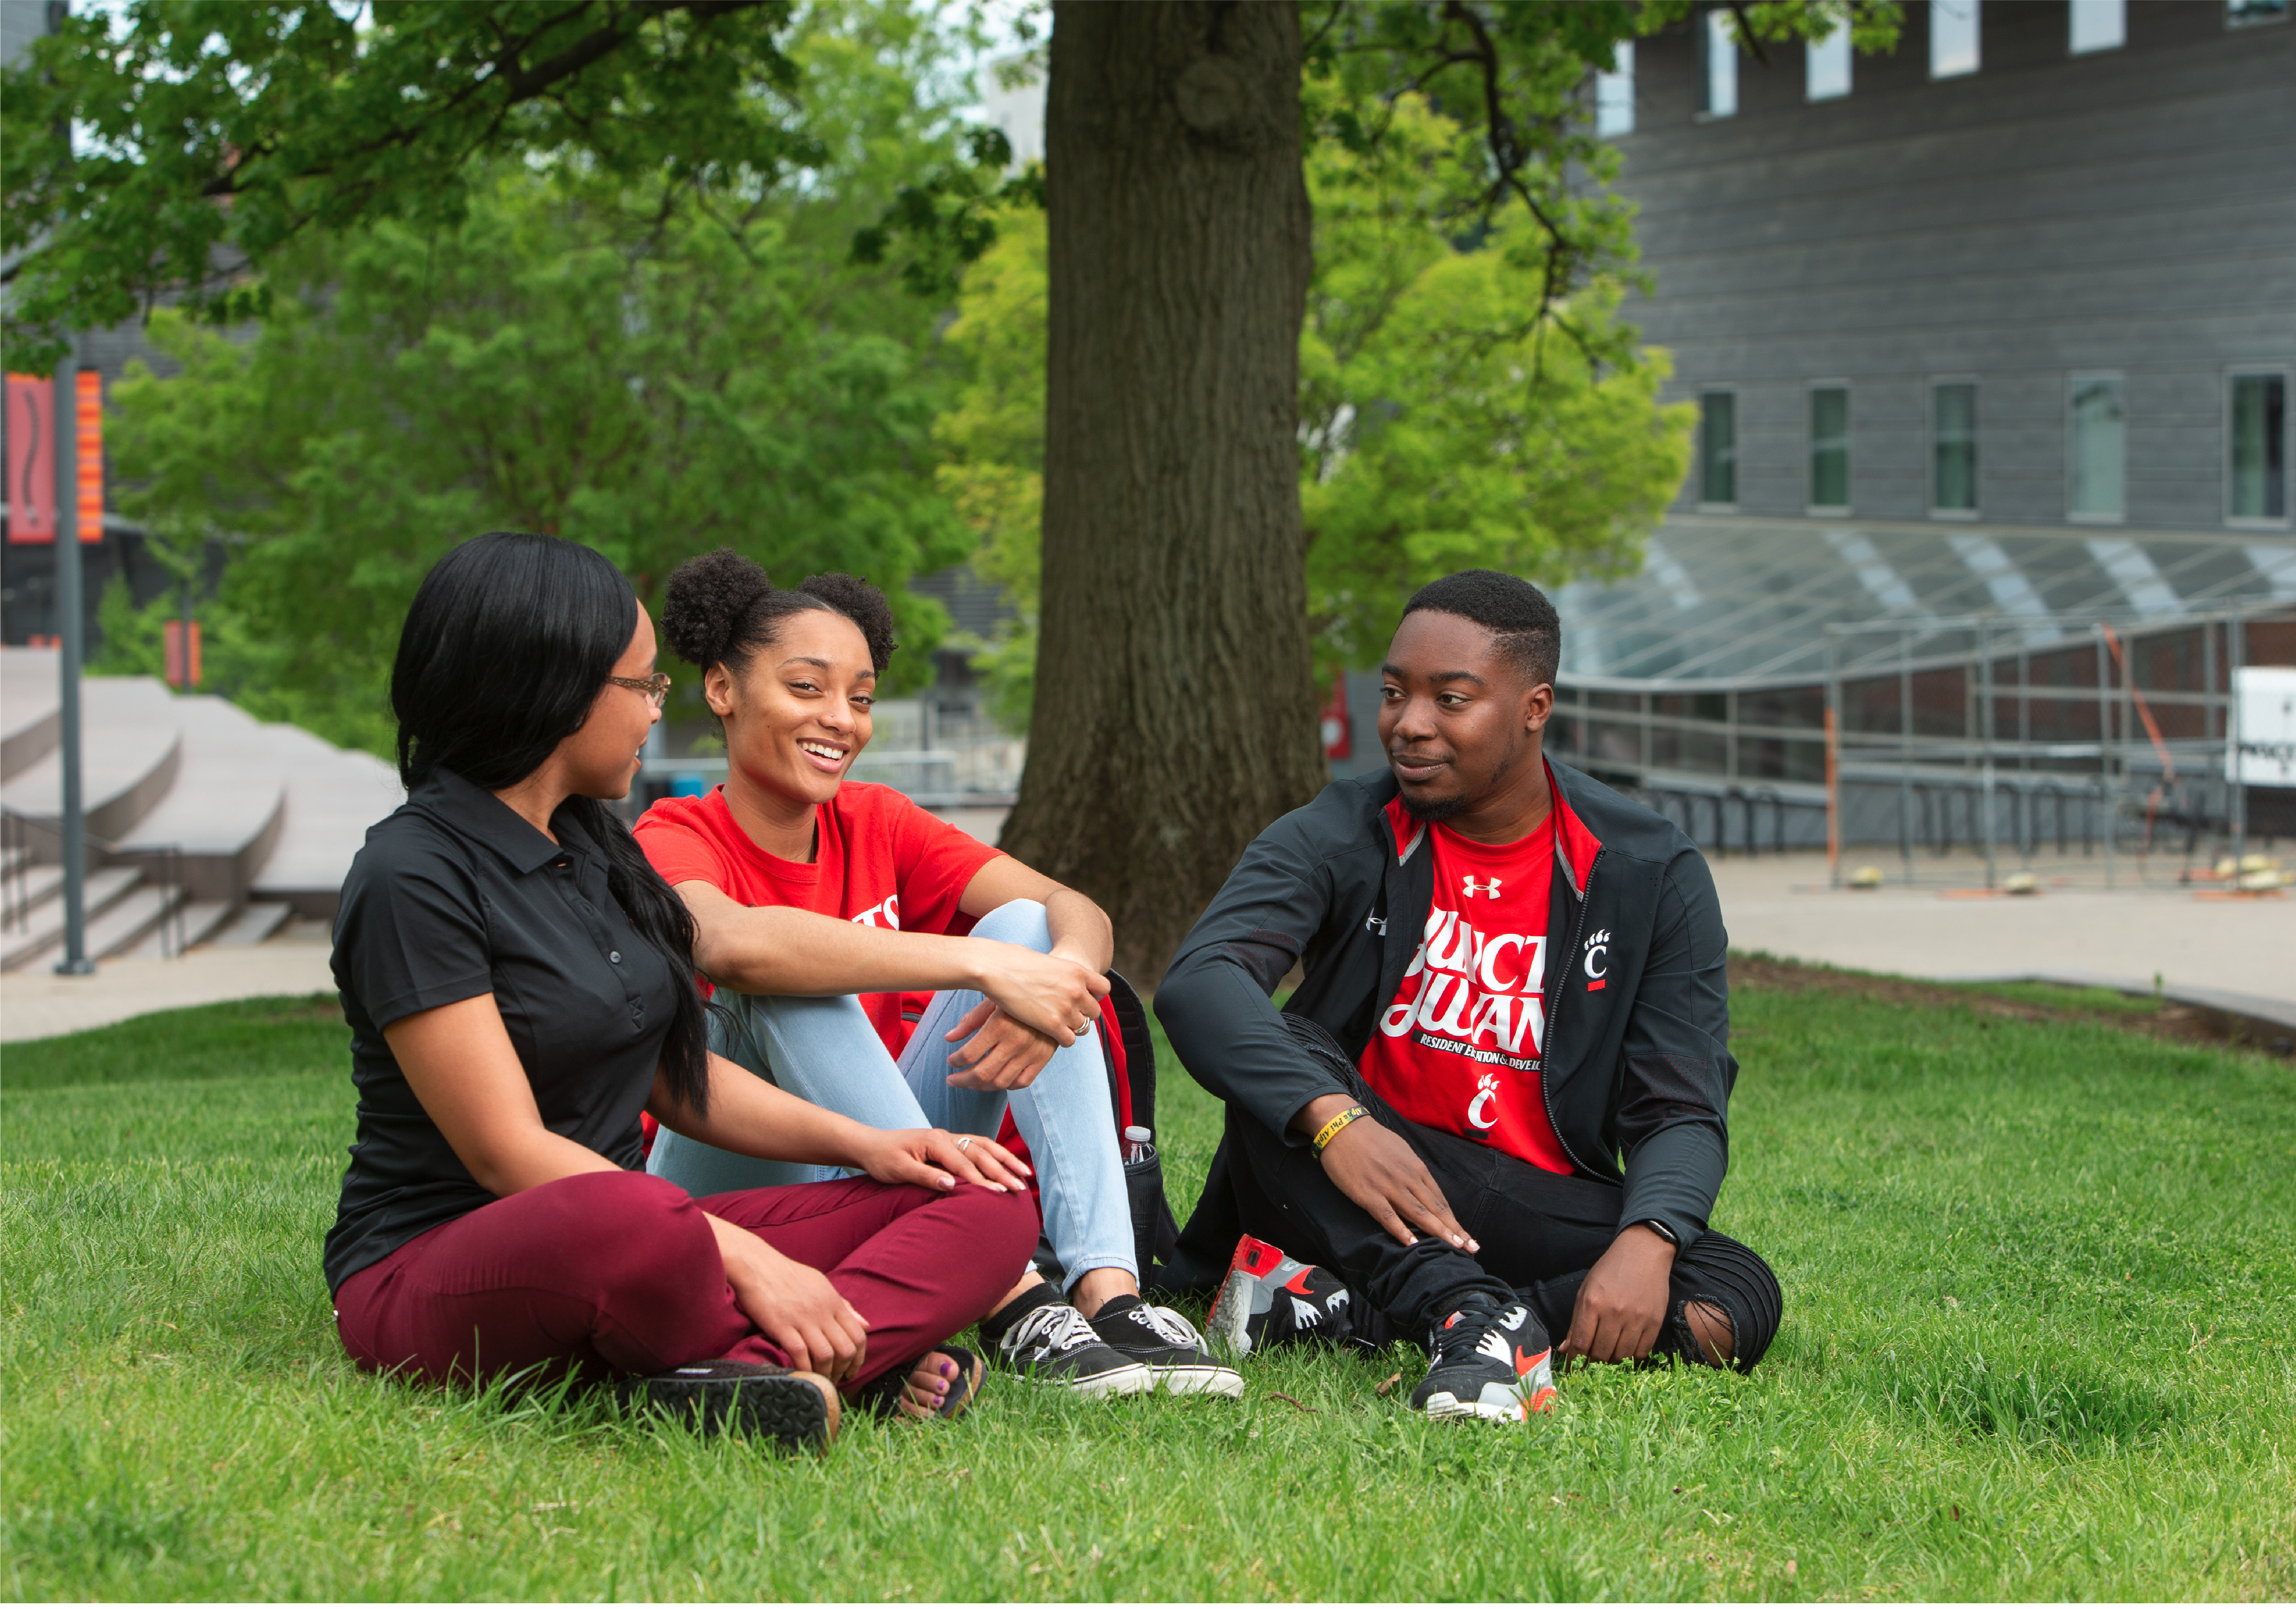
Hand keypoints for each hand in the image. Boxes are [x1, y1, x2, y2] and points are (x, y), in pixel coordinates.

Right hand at [708, 1215, 868, 1381]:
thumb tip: (866, 1325)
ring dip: (825, 1373)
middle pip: (845, 1349)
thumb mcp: (821, 1285)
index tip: (851, 1371)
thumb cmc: (789, 1275)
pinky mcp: (781, 1325)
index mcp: (833, 1301)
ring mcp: (802, 1318)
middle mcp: (822, 1311)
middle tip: (835, 1380)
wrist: (756, 1264)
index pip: (858, 1335)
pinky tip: (801, 1373)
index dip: (858, 1359)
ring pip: (826, 1355)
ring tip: (819, 1380)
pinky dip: (803, 1368)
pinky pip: (799, 1353)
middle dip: (843, 1370)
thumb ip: (844, 1306)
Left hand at [851, 1125, 1032, 1193]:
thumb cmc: (883, 1159)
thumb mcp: (899, 1170)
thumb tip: (952, 1185)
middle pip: (981, 1153)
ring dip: (1005, 1160)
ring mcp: (950, 1138)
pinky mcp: (950, 1143)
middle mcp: (947, 1136)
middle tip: (1020, 1188)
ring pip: (985, 1146)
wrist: (871, 1146)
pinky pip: (978, 1146)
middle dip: (1002, 1171)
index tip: (998, 1194)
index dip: (982, 1180)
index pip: (964, 1164)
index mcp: (935, 1141)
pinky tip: (1007, 1164)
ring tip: (1024, 1173)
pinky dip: (995, 1155)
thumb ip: (926, 1176)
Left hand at [942, 1000, 1059, 1089]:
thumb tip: (949, 1038)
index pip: (969, 1054)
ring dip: (980, 1086)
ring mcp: (1031, 1052)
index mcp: (999, 1025)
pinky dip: (1006, 1086)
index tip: (951, 1061)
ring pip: (1000, 1082)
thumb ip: (970, 1021)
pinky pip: (1022, 1082)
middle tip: (952, 1080)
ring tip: (970, 1083)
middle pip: (981, 1073)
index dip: (955, 1061)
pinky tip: (995, 1082)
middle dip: (961, 1080)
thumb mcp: (992, 1000)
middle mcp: (1015, 1042)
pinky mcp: (1043, 1058)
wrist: (1055, 993)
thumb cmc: (1017, 993)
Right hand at [969, 940, 1107, 1046]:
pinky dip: (1061, 1039)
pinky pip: (1069, 1040)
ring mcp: (1066, 1008)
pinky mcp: (1053, 1025)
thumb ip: (1062, 973)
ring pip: (1083, 1027)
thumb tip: (1061, 978)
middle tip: (1068, 1016)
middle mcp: (1077, 990)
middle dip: (1083, 1014)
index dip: (1094, 996)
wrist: (997, 968)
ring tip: (1056, 1025)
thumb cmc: (1015, 961)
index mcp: (1078, 971)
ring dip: (1071, 1027)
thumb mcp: (1049, 962)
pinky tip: (1049, 1034)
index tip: (1083, 999)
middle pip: (1094, 1012)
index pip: (1104, 989)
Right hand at [1303, 1097, 1478, 1253]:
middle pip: (1435, 1209)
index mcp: (1416, 1168)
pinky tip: (1411, 1244)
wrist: (1343, 1126)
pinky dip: (1400, 1230)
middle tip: (1471, 1248)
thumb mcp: (1401, 1150)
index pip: (1440, 1200)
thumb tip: (1424, 1188)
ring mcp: (1388, 1187)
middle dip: (1454, 1230)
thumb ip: (1413, 1171)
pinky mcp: (1368, 1194)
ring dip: (1437, 1232)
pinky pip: (1387, 1215)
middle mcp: (1408, 1178)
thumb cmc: (1371, 1138)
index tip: (1466, 1237)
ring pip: (1418, 1213)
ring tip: (1452, 1248)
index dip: (1454, 1221)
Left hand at [1560, 1223, 1675, 1364]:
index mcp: (1592, 1303)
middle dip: (1593, 1362)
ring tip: (1609, 1352)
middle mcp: (1614, 1312)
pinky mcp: (1655, 1322)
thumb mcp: (1586, 1290)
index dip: (1574, 1360)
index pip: (1580, 1344)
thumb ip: (1575, 1322)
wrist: (1643, 1252)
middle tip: (1592, 1358)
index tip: (1573, 1367)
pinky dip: (1631, 1357)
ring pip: (1621, 1357)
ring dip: (1612, 1360)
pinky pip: (1641, 1352)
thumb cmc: (1610, 1270)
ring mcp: (1637, 1318)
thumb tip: (1566, 1350)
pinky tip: (1626, 1349)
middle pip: (1600, 1354)